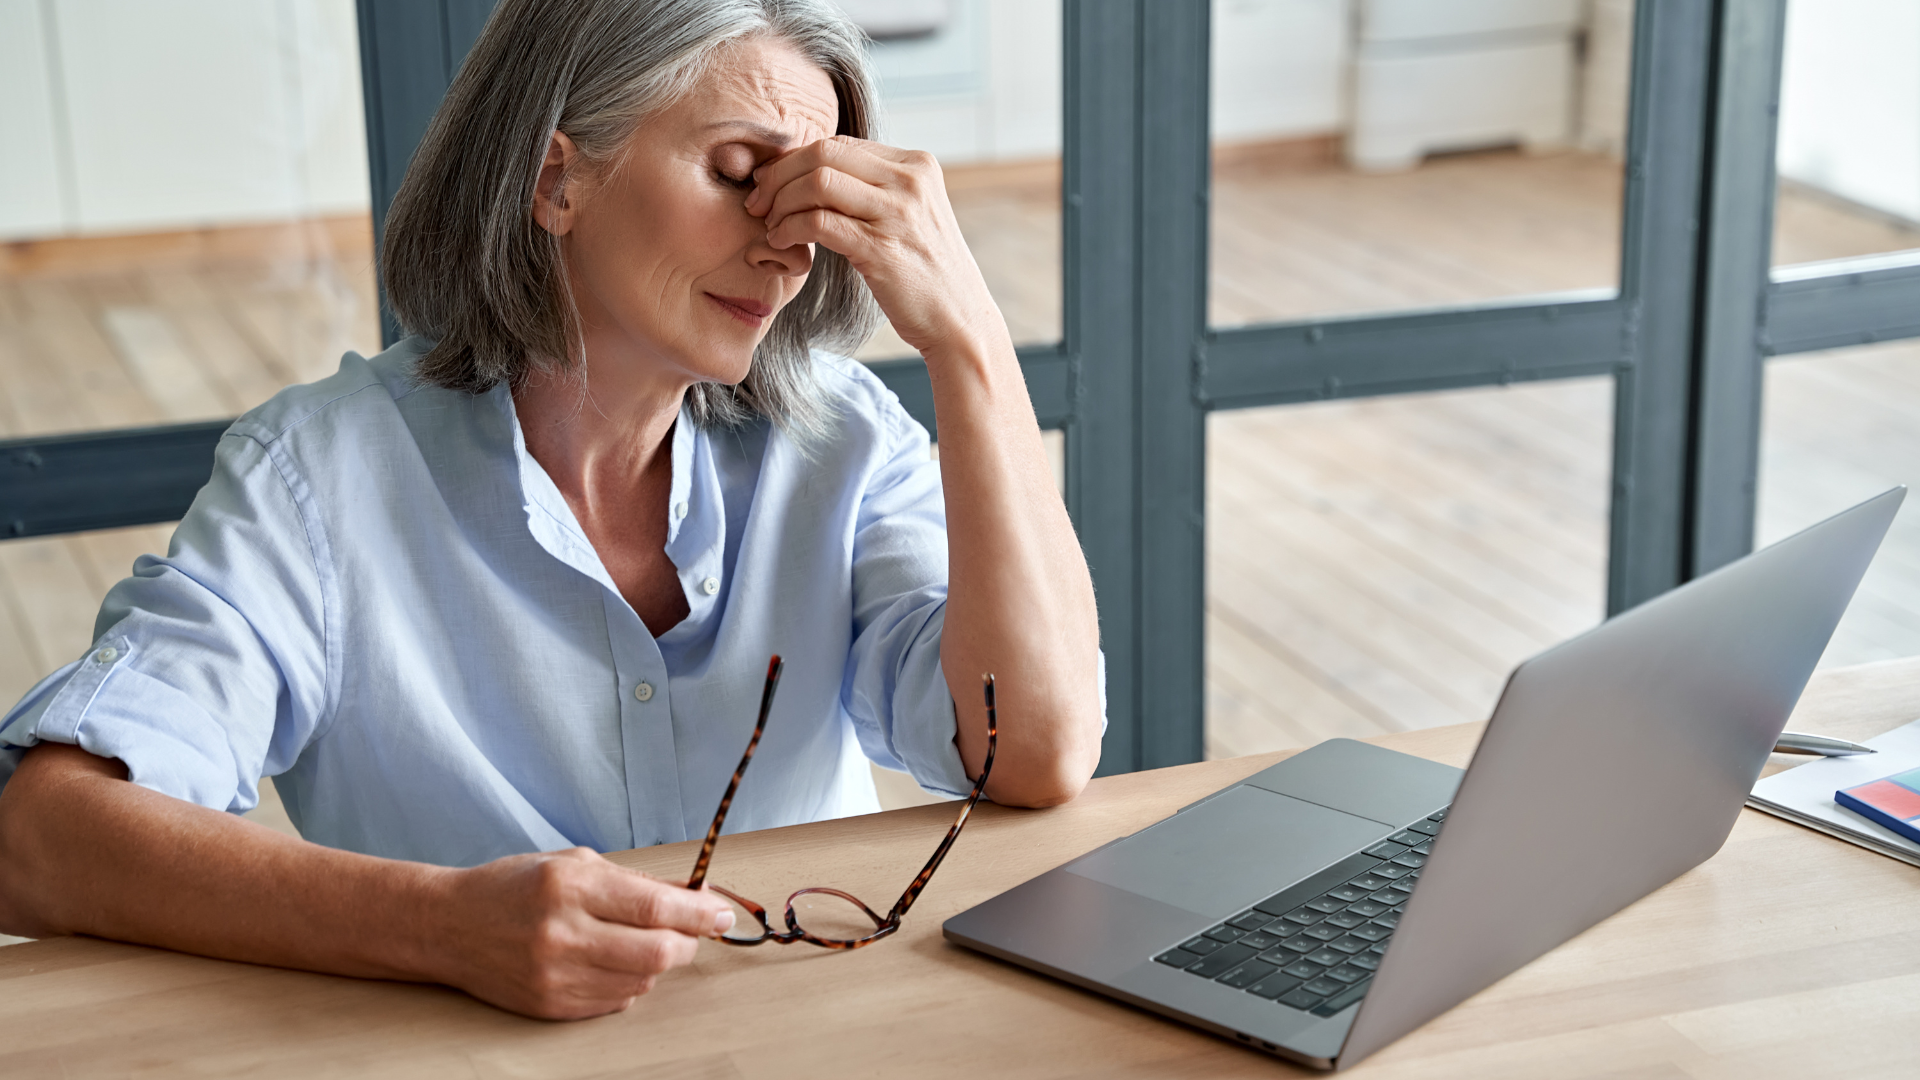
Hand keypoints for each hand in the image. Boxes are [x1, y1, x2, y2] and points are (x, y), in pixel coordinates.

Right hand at [428, 847, 733, 1019]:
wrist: (448, 926)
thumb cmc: (514, 886)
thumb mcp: (574, 863)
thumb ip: (636, 881)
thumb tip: (694, 894)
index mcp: (570, 886)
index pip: (656, 906)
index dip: (699, 913)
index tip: (721, 912)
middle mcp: (562, 933)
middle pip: (657, 951)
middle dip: (688, 942)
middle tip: (690, 931)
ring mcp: (555, 975)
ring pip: (642, 979)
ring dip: (657, 961)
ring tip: (641, 941)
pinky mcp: (550, 1006)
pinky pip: (616, 1001)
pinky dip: (629, 982)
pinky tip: (613, 962)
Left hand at [747, 136, 1001, 356]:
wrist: (959, 321)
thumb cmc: (924, 272)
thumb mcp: (909, 215)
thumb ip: (874, 188)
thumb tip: (814, 171)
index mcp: (916, 164)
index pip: (839, 143)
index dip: (795, 159)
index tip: (771, 183)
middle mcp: (910, 180)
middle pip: (823, 153)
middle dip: (779, 175)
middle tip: (758, 202)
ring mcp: (898, 213)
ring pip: (817, 182)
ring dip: (781, 202)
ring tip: (770, 225)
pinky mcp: (881, 249)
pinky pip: (818, 222)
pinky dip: (789, 229)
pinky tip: (780, 242)